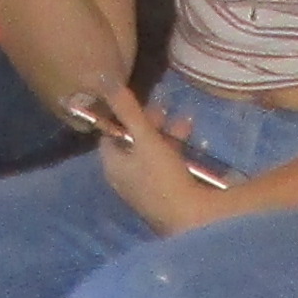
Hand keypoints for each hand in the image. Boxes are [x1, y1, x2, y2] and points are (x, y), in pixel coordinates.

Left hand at [97, 94, 231, 237]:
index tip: (137, 103)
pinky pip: (165, 165)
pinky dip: (175, 151)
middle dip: (149, 123)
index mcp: (113, 164)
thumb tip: (104, 80)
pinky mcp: (163, 193)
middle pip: (131, 143)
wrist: (189, 217)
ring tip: (186, 121)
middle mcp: (124, 177)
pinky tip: (193, 142)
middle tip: (164, 109)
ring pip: (151, 153)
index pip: (108, 135)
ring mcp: (144, 187)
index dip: (121, 117)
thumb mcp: (145, 138)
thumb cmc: (162, 176)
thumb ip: (128, 110)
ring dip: (167, 134)